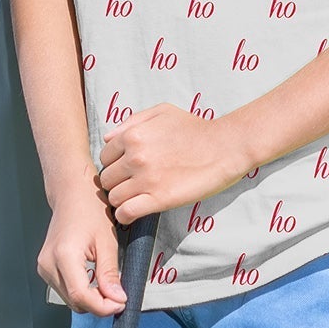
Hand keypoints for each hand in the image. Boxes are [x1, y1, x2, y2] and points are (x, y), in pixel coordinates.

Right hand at [37, 181, 126, 315]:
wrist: (71, 193)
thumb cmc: (89, 209)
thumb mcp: (107, 241)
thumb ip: (110, 273)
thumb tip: (116, 300)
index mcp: (64, 255)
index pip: (82, 297)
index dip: (104, 307)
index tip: (121, 302)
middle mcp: (48, 263)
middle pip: (75, 302)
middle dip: (99, 304)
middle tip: (118, 293)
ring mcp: (44, 266)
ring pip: (70, 300)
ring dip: (90, 299)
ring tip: (106, 282)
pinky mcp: (45, 268)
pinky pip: (65, 291)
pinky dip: (81, 291)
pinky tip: (92, 278)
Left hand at [97, 106, 249, 223]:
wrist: (224, 147)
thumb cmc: (194, 128)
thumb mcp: (161, 112)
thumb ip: (131, 122)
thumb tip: (107, 138)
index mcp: (132, 135)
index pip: (104, 157)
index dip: (114, 165)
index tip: (124, 170)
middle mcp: (134, 157)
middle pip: (107, 179)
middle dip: (116, 183)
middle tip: (129, 186)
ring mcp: (146, 179)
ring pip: (114, 197)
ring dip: (121, 200)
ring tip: (133, 199)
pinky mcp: (159, 199)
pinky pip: (127, 213)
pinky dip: (125, 215)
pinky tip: (132, 213)